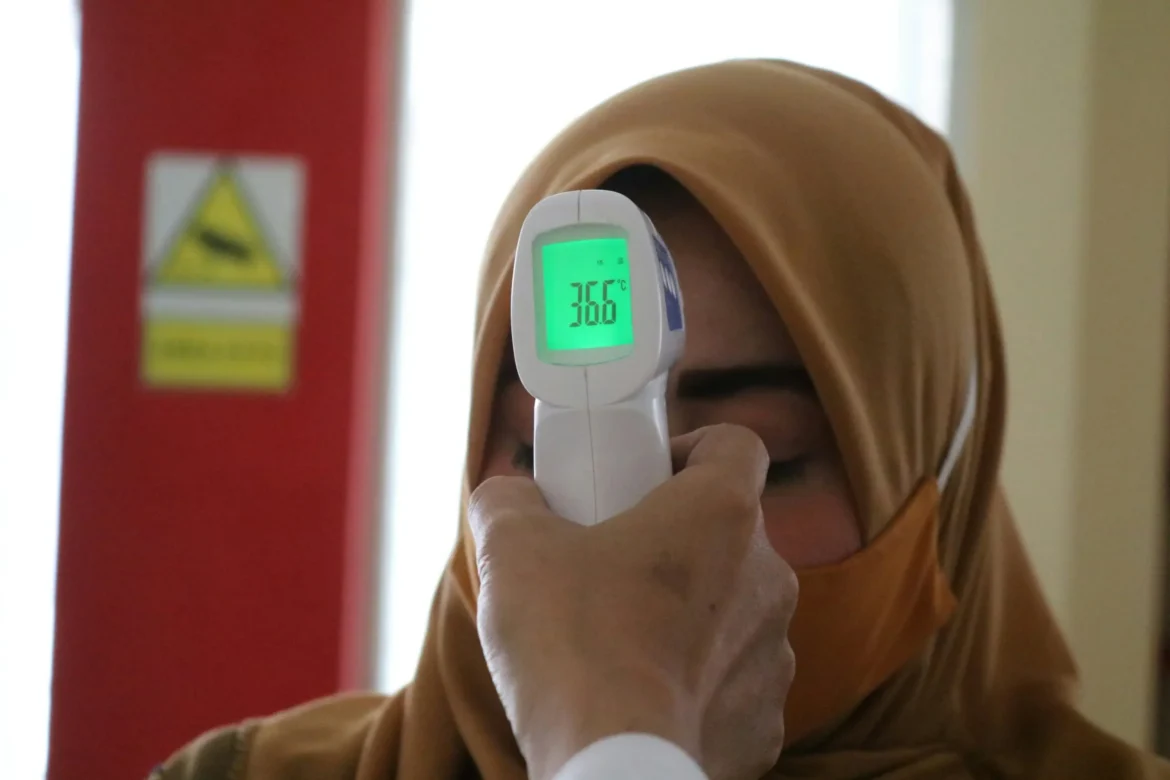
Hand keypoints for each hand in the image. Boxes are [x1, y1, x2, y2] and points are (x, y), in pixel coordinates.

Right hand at [469, 424, 797, 779]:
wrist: (613, 766)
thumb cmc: (572, 646)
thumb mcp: (512, 549)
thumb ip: (509, 500)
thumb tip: (510, 495)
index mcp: (721, 514)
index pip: (734, 444)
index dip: (687, 447)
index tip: (639, 476)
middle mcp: (768, 576)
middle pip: (728, 531)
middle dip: (672, 539)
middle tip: (607, 561)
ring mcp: (775, 653)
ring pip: (733, 608)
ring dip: (686, 613)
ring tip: (617, 637)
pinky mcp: (765, 720)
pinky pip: (732, 681)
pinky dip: (694, 682)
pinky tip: (640, 694)